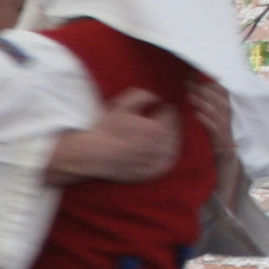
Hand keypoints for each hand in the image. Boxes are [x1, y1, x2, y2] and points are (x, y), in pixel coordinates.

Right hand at [45, 89, 179, 184]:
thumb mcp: (122, 105)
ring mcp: (157, 162)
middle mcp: (161, 146)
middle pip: (175, 130)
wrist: (94, 154)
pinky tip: (160, 151)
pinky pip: (166, 163)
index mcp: (158, 129)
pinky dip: (167, 156)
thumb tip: (157, 97)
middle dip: (169, 123)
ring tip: (161, 134)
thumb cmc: (107, 129)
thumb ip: (142, 95)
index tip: (159, 107)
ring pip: (173, 147)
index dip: (164, 108)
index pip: (170, 114)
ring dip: (170, 139)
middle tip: (161, 119)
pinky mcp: (151, 172)